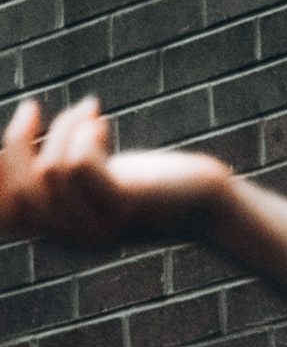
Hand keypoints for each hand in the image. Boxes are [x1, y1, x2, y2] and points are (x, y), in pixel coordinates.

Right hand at [2, 96, 234, 248]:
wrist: (207, 201)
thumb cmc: (149, 183)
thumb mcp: (95, 178)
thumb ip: (55, 172)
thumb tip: (12, 143)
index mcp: (60, 234)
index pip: (7, 212)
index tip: (20, 125)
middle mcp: (73, 238)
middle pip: (18, 190)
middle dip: (17, 142)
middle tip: (34, 109)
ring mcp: (98, 226)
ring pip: (49, 170)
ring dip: (64, 130)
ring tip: (89, 113)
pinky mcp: (123, 207)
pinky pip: (78, 166)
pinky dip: (83, 135)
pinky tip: (102, 121)